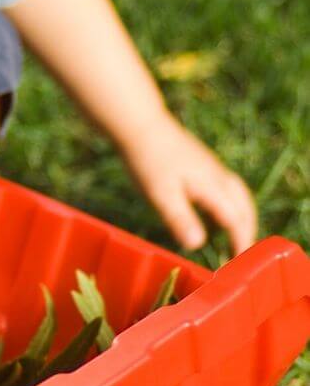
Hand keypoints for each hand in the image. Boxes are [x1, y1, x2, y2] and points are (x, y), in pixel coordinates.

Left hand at [120, 113, 256, 255]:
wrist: (139, 124)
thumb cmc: (147, 161)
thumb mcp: (160, 194)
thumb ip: (180, 218)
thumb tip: (198, 245)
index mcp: (212, 187)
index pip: (235, 220)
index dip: (240, 241)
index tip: (239, 262)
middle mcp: (217, 176)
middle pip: (243, 206)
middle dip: (247, 229)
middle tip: (244, 252)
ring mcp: (210, 166)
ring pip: (237, 193)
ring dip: (241, 215)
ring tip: (235, 233)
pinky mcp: (200, 161)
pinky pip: (225, 186)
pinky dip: (229, 202)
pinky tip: (214, 207)